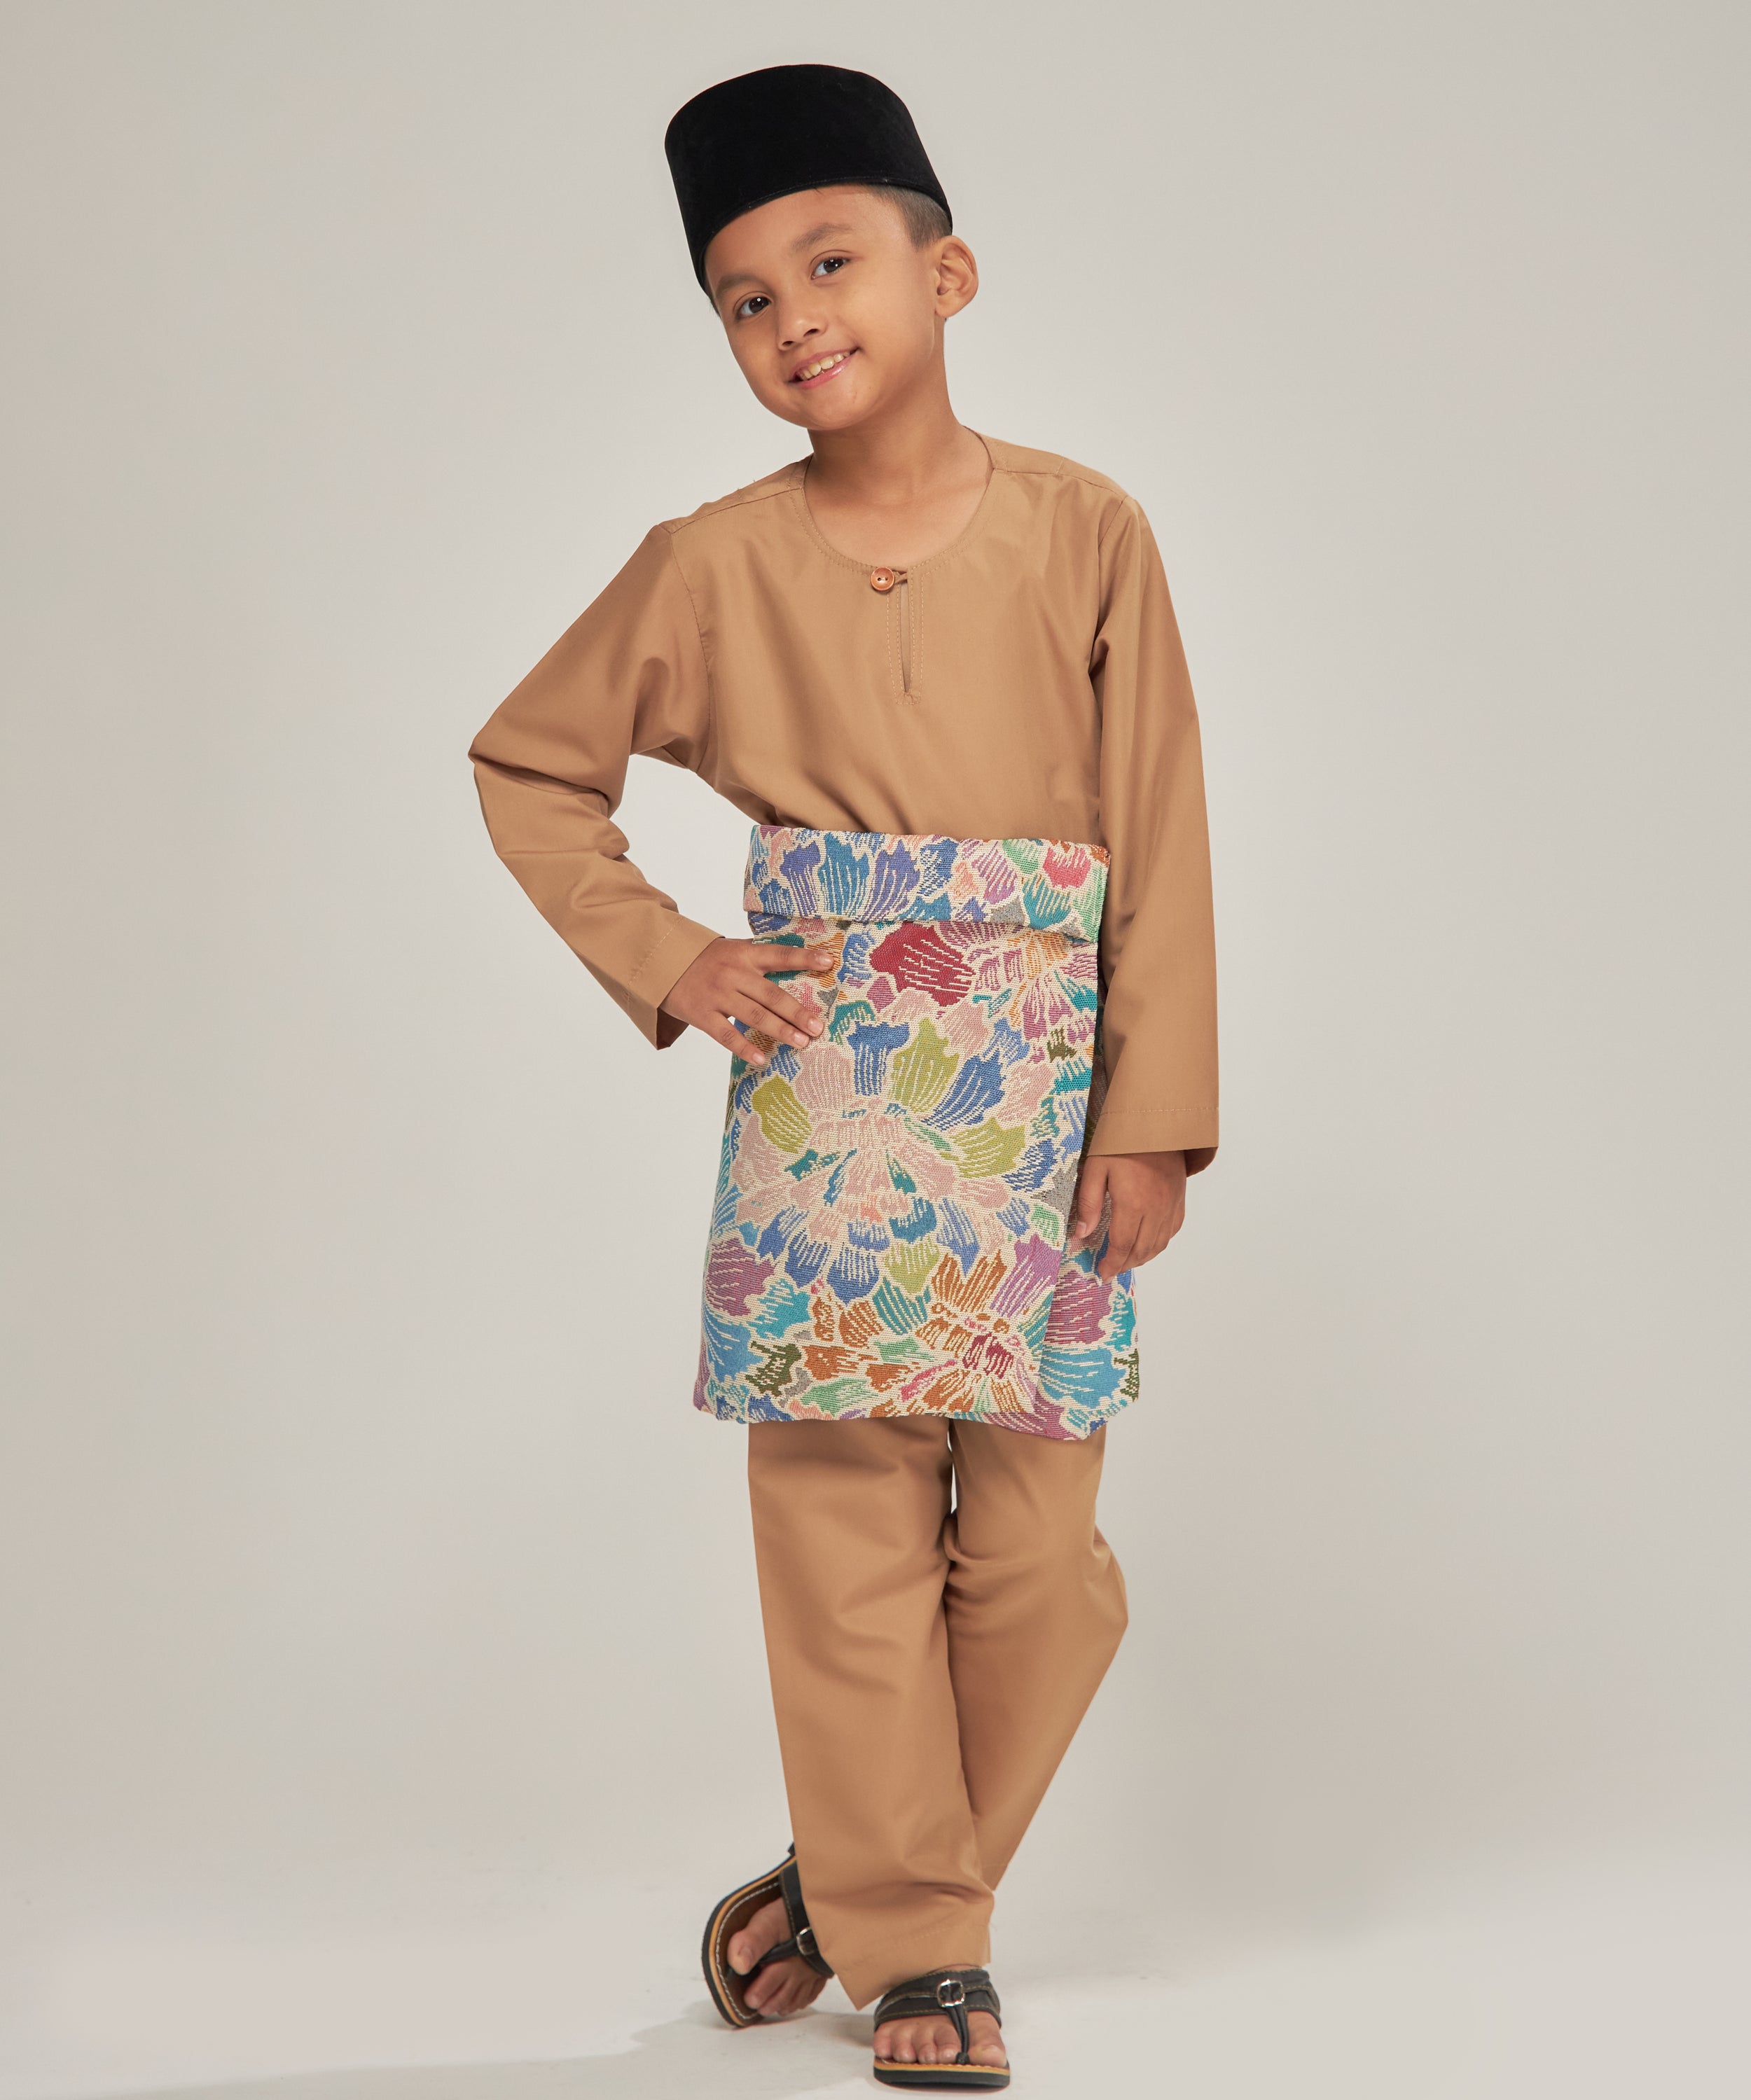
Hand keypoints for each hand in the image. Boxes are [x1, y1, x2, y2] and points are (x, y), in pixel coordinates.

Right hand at [660, 936, 834, 1064]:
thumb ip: (756, 962)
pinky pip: (726, 1034)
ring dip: (780, 1030)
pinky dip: (744, 1047)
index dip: (804, 957)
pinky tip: (762, 1059)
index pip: (779, 954)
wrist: (659, 959)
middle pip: (771, 994)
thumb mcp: (731, 950)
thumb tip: (793, 976)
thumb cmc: (703, 959)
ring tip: (801, 1043)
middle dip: (797, 1012)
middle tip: (818, 1027)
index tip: (829, 962)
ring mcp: (717, 994)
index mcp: (743, 954)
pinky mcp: (701, 1013)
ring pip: (754, 1015)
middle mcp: (733, 973)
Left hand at [1067, 1150, 1187, 1279]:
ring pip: (1159, 1244)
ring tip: (1125, 1261)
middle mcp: (1155, 1209)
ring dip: (1142, 1258)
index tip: (1102, 1273)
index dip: (1111, 1264)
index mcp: (1132, 1203)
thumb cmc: (1122, 1142)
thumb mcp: (1095, 1168)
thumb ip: (1089, 1203)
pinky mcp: (1179, 1199)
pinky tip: (1147, 1244)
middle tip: (1110, 1270)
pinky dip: (1159, 1244)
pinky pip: (1172, 1231)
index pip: (1122, 1245)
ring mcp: (1171, 1205)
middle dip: (1124, 1265)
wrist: (1157, 1122)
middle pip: (1141, 1250)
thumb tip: (1081, 1234)